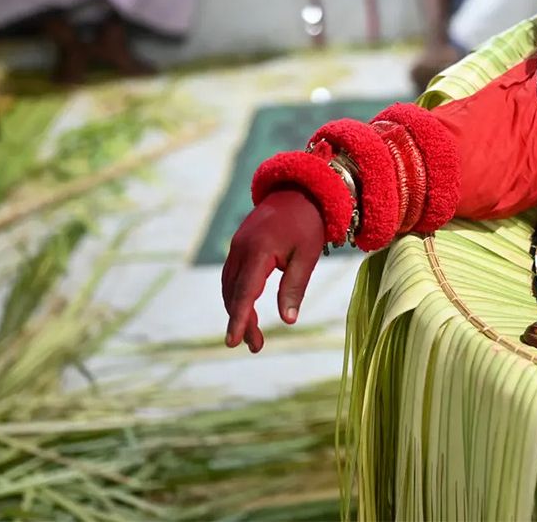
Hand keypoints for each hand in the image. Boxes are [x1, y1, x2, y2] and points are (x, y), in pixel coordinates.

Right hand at [221, 189, 325, 351]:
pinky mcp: (239, 245)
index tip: (233, 342)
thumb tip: (288, 320)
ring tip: (253, 335)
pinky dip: (237, 295)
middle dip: (241, 321)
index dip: (239, 319)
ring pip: (230, 286)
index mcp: (258, 251)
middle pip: (234, 293)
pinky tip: (248, 308)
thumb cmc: (307, 223)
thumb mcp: (307, 256)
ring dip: (238, 310)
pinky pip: (232, 275)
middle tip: (255, 347)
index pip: (245, 292)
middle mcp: (241, 249)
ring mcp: (237, 246)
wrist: (299, 189)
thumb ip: (295, 287)